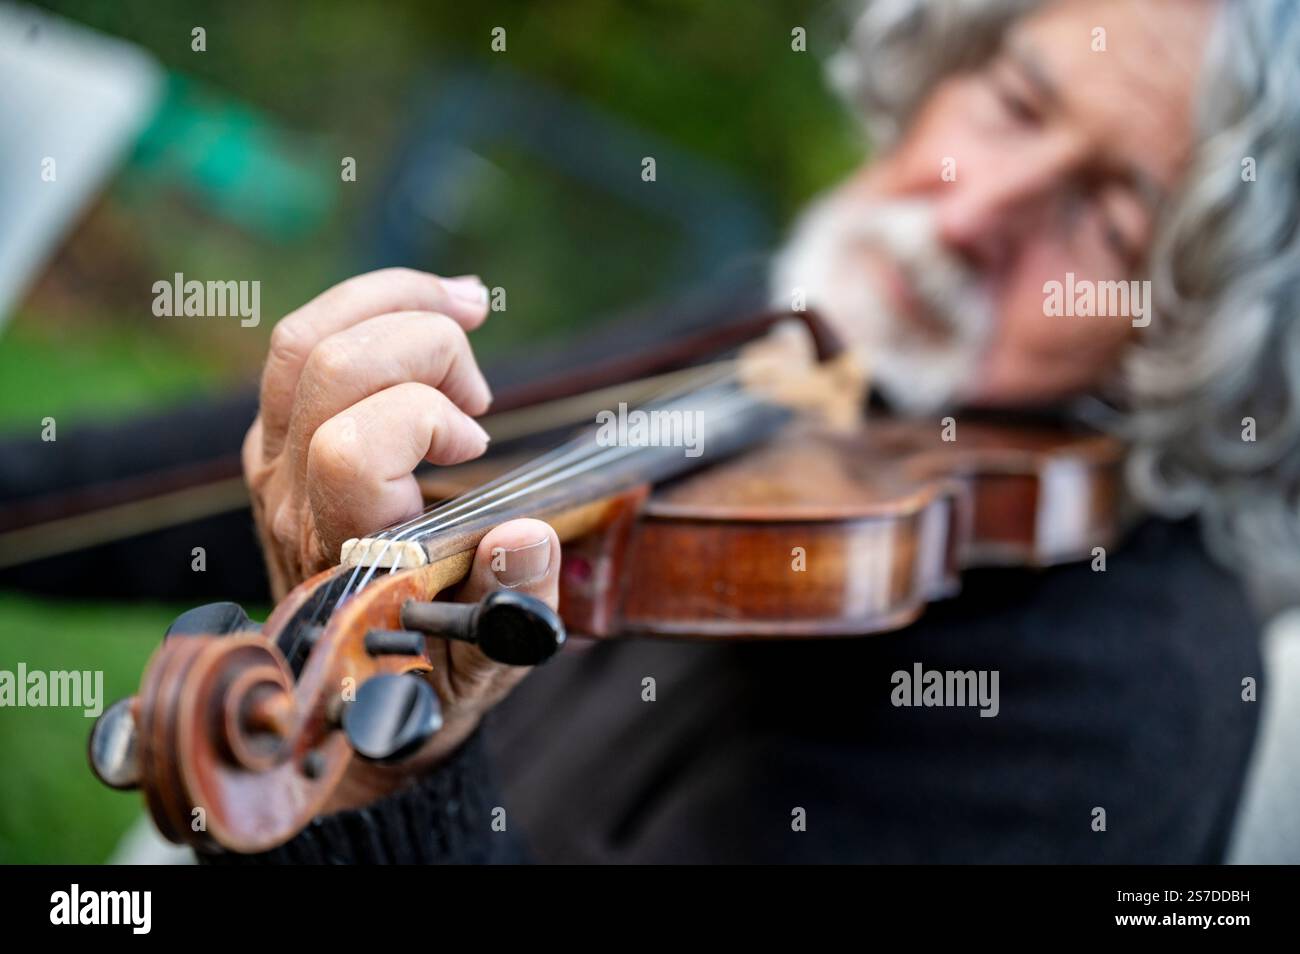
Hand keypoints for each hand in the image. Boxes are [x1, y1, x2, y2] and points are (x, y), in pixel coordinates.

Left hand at [242, 269, 562, 781]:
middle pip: (325, 364)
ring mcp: (273, 463)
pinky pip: (303, 343)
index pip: (351, 446)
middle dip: (422, 343)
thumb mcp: (489, 656)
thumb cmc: (429, 669)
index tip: (477, 447)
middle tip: (482, 394)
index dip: (425, 421)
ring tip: (470, 307)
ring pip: (300, 338)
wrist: (356, 687)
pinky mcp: (277, 440)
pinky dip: (373, 310)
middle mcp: (291, 497)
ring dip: (392, 300)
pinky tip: (436, 316)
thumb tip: (525, 534)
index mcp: (343, 550)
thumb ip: (512, 606)